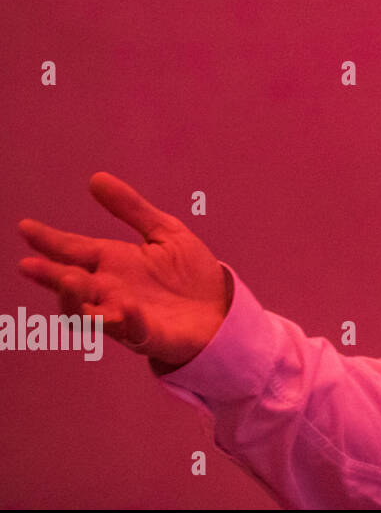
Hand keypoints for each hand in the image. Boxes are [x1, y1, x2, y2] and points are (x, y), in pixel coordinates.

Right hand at [16, 171, 231, 368]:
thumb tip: (95, 178)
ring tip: (70, 280)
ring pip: (88, 313)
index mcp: (113, 262)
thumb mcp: (164, 232)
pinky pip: (131, 330)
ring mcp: (126, 314)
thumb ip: (132, 209)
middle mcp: (111, 289)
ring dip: (76, 300)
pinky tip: (125, 307)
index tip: (25, 227)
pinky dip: (125, 319)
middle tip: (29, 266)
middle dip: (50, 276)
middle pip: (71, 284)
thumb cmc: (189, 274)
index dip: (49, 240)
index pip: (74, 249)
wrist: (222, 309)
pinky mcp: (148, 334)